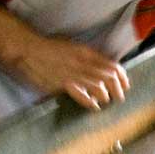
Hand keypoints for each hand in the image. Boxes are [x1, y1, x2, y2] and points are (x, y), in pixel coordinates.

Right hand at [7, 34, 130, 110]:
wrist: (29, 49)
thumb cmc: (50, 47)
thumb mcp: (73, 47)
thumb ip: (88, 57)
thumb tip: (101, 67)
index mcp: (87, 52)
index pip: (112, 66)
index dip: (122, 77)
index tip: (125, 84)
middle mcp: (84, 63)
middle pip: (109, 78)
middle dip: (118, 89)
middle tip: (120, 97)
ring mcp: (74, 73)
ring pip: (99, 87)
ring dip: (106, 96)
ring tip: (106, 101)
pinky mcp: (63, 83)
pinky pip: (82, 95)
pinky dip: (90, 102)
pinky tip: (93, 106)